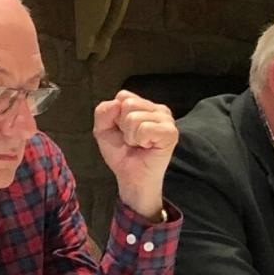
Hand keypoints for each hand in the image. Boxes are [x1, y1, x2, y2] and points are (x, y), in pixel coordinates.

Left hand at [93, 90, 178, 219]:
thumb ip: (102, 113)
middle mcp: (159, 109)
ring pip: (134, 118)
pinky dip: (140, 140)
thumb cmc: (122, 154)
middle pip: (128, 104)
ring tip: (139, 144)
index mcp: (145, 105)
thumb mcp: (103, 130)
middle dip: (123, 126)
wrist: (131, 178)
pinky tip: (147, 146)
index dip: (116, 116)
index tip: (123, 132)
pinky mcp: (170, 133)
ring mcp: (167, 120)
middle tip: (132, 140)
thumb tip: (115, 104)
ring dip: (131, 136)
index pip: (123, 96)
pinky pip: (145, 128)